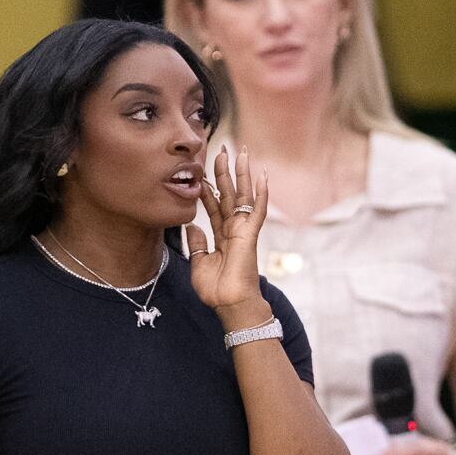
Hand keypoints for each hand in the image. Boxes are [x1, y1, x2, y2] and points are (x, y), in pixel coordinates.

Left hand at [190, 145, 269, 319]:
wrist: (230, 305)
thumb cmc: (217, 290)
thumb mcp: (199, 263)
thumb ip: (197, 243)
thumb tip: (192, 226)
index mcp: (221, 236)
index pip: (214, 206)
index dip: (207, 187)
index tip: (201, 170)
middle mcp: (233, 229)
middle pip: (229, 194)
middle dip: (225, 172)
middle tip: (222, 149)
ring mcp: (244, 230)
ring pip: (243, 196)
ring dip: (242, 174)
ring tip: (241, 152)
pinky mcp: (251, 235)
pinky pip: (258, 210)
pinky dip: (261, 193)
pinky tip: (263, 176)